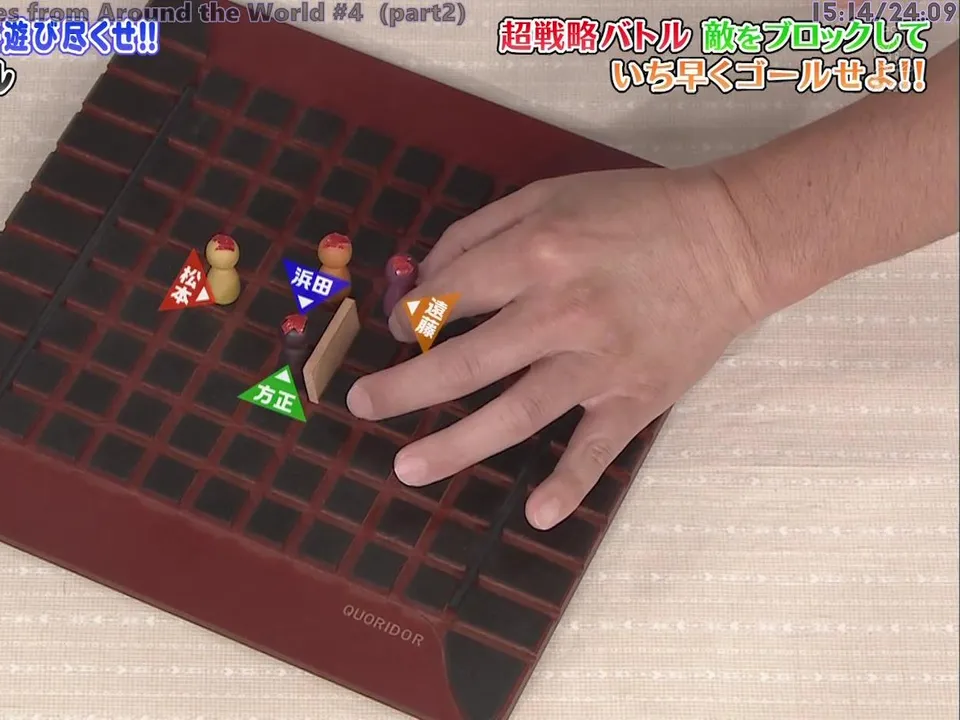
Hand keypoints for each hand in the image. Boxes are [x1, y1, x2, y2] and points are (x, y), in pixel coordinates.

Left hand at [345, 166, 765, 529]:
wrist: (733, 237)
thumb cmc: (633, 211)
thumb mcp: (549, 193)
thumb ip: (478, 230)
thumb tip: (421, 277)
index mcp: (537, 253)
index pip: (450, 295)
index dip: (411, 313)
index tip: (399, 327)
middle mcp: (561, 311)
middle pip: (466, 362)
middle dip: (405, 388)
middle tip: (361, 405)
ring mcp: (600, 362)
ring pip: (517, 413)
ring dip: (458, 445)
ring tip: (407, 468)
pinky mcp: (637, 396)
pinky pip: (599, 448)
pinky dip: (571, 483)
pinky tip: (538, 515)